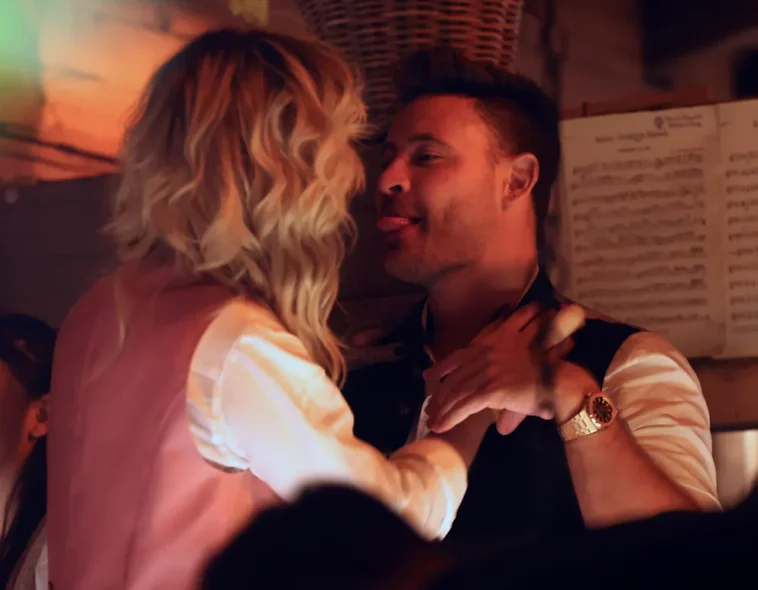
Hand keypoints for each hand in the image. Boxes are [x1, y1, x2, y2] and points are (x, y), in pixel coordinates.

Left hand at [424, 303, 585, 433]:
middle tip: (429, 409)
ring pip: (456, 391)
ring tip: (433, 422)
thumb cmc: (550, 378)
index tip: (428, 376)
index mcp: (491, 345)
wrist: (564, 382)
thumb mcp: (525, 377)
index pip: (459, 356)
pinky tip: (442, 426)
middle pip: (453, 376)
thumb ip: (509, 399)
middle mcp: (486, 354)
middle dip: (439, 394)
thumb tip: (502, 428)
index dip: (441, 366)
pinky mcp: (492, 388)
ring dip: (441, 408)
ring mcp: (488, 370)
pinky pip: (464, 405)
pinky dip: (450, 416)